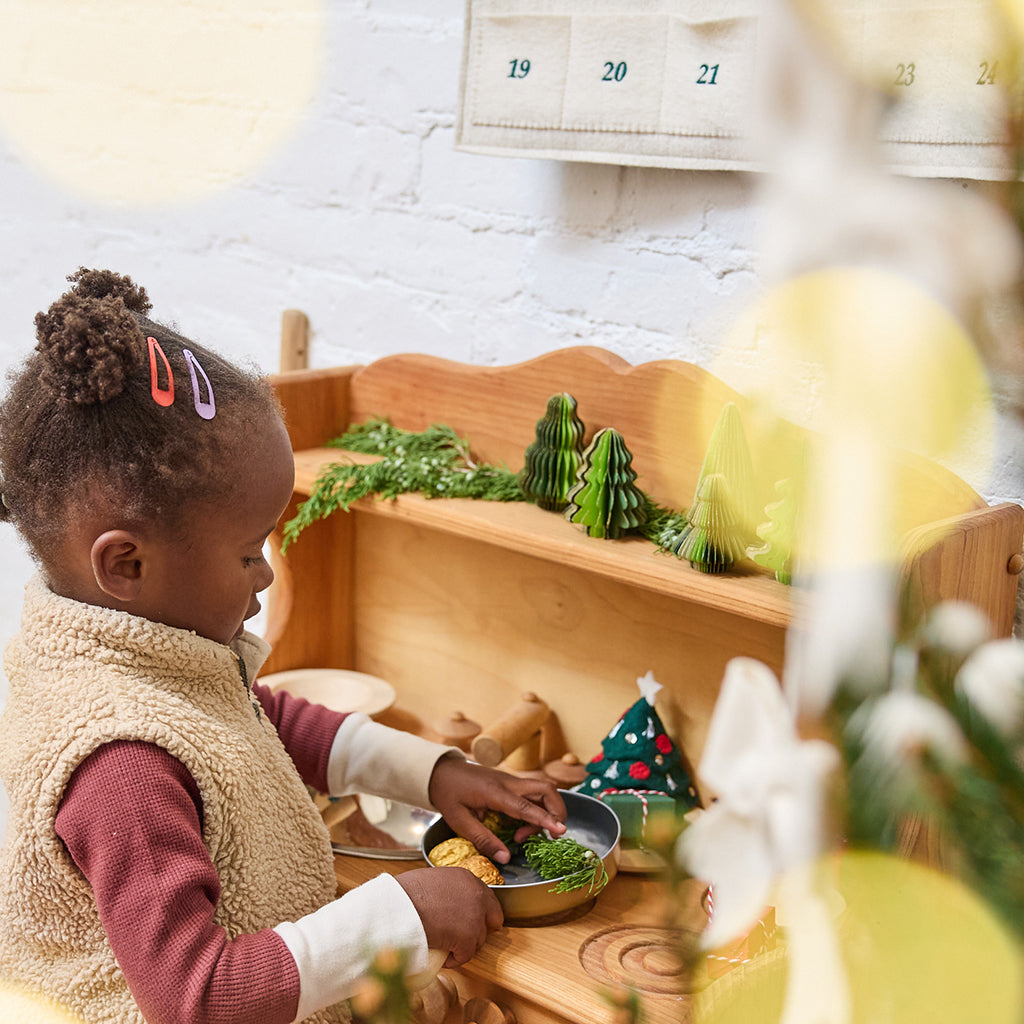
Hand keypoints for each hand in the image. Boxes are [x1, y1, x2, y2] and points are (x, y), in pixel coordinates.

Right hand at [396, 866, 502, 966]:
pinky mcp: (468, 938)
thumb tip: (447, 903)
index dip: (481, 912)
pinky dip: (454, 959)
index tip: (474, 921)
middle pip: (491, 918)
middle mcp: (477, 894)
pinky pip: (465, 955)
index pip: (487, 897)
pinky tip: (441, 955)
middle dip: (480, 929)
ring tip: (444, 946)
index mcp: (467, 878)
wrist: (399, 906)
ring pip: (478, 940)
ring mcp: (475, 917)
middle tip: (464, 938)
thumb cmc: (405, 893)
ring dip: (463, 945)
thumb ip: (448, 890)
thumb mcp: (433, 880)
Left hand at [427, 757, 566, 863]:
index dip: (545, 819)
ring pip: (543, 790)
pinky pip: (533, 795)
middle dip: (558, 811)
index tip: (561, 831)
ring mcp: (512, 781)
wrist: (441, 770)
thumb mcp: (459, 821)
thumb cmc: (448, 794)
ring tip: (523, 835)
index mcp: (495, 792)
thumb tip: (505, 858)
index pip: (526, 806)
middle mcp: (509, 784)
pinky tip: (519, 826)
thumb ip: (483, 839)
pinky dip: (536, 810)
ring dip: (546, 812)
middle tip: (549, 834)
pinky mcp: (512, 784)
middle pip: (546, 790)